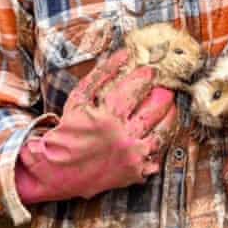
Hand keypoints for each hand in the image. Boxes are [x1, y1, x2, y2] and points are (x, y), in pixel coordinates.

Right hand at [15, 49, 177, 203]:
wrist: (58, 169)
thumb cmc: (69, 130)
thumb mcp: (79, 97)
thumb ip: (101, 74)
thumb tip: (124, 54)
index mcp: (109, 116)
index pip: (137, 88)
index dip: (146, 76)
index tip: (150, 71)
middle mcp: (123, 137)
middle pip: (156, 109)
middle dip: (163, 94)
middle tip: (164, 87)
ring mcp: (131, 157)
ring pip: (163, 132)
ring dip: (169, 116)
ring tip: (168, 107)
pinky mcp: (135, 173)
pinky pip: (158, 156)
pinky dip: (161, 142)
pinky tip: (159, 131)